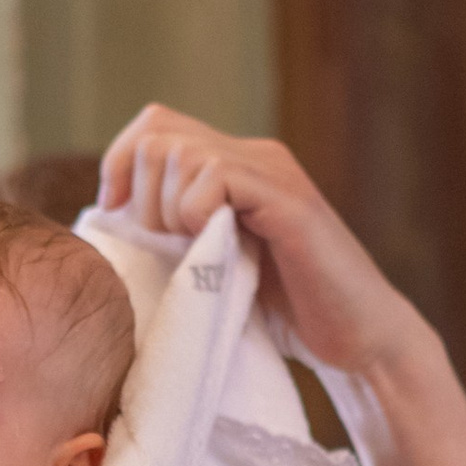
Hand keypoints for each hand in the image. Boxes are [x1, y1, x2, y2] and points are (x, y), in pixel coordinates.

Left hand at [96, 104, 431, 385]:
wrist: (359, 342)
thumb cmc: (284, 316)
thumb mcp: (211, 263)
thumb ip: (175, 232)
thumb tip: (105, 221)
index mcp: (235, 165)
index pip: (155, 124)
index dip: (121, 164)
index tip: (116, 216)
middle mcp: (255, 156)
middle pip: (157, 132)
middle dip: (142, 195)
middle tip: (165, 247)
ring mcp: (274, 174)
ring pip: (180, 151)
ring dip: (167, 210)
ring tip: (193, 253)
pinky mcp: (290, 203)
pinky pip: (217, 176)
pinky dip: (196, 213)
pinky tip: (215, 249)